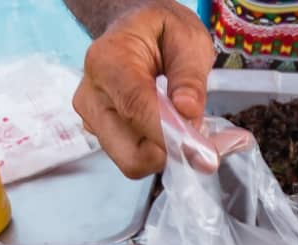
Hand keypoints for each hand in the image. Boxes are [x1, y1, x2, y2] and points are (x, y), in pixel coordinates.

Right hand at [71, 0, 214, 177]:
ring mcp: (93, 119)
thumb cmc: (160, 31)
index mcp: (107, 61)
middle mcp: (92, 95)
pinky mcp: (103, 135)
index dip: (171, 136)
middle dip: (171, 153)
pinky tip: (176, 134)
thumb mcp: (188, 39)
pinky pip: (135, 158)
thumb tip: (187, 111)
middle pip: (131, 152)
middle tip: (204, 141)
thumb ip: (190, 76)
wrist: (137, 31)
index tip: (204, 154)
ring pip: (134, 161)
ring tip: (192, 131)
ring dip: (169, 155)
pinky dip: (161, 154)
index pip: (137, 109)